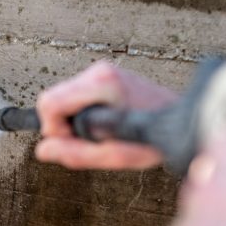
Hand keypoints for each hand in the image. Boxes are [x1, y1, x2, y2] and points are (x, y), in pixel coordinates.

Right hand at [35, 60, 176, 168]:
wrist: (181, 120)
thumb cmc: (154, 138)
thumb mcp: (116, 155)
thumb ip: (78, 153)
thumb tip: (43, 150)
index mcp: (102, 85)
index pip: (49, 103)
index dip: (53, 130)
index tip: (74, 142)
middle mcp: (99, 71)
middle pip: (52, 98)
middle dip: (62, 125)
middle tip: (88, 141)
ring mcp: (101, 70)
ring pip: (62, 97)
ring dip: (73, 120)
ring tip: (101, 133)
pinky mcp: (104, 75)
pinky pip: (75, 96)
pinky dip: (81, 113)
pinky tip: (104, 123)